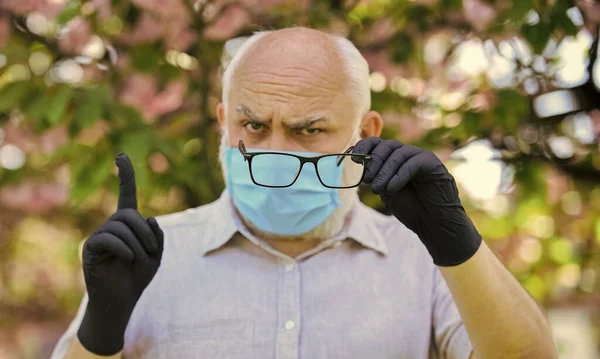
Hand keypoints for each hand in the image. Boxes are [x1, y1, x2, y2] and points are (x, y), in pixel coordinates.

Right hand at [77, 153, 163, 355]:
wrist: (121, 301)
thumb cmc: (137, 277)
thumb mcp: (156, 255)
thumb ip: (157, 236)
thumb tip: (149, 218)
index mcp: (128, 225)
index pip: (126, 194)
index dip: (125, 175)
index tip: (121, 156)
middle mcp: (111, 226)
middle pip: (128, 213)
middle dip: (144, 232)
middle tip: (150, 251)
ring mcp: (99, 236)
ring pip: (120, 225)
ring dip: (137, 244)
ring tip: (138, 260)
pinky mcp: (90, 248)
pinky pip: (108, 238)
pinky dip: (123, 248)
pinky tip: (127, 259)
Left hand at [353, 137, 481, 265]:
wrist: (433, 224)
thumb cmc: (411, 209)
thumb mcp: (386, 190)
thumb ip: (374, 176)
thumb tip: (356, 159)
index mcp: (396, 159)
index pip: (379, 143)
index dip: (365, 146)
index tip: (354, 158)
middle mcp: (409, 154)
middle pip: (388, 145)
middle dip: (374, 161)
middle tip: (367, 180)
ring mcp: (422, 157)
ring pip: (399, 153)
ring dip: (385, 171)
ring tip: (378, 189)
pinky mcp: (434, 164)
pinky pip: (414, 163)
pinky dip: (399, 175)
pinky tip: (392, 189)